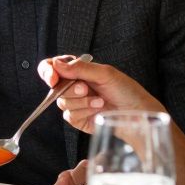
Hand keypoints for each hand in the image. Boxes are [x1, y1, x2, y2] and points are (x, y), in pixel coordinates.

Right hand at [37, 55, 165, 134]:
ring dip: (81, 102)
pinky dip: (84, 112)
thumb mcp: (104, 73)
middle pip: (55, 87)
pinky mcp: (79, 119)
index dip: (47, 71)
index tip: (53, 77)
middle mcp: (74, 86)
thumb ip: (79, 68)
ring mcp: (76, 103)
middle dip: (71, 89)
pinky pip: (69, 116)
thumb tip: (55, 65)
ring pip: (62, 103)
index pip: (52, 67)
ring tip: (99, 100)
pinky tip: (98, 109)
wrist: (137, 114)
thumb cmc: (126, 90)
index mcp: (78, 70)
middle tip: (86, 88)